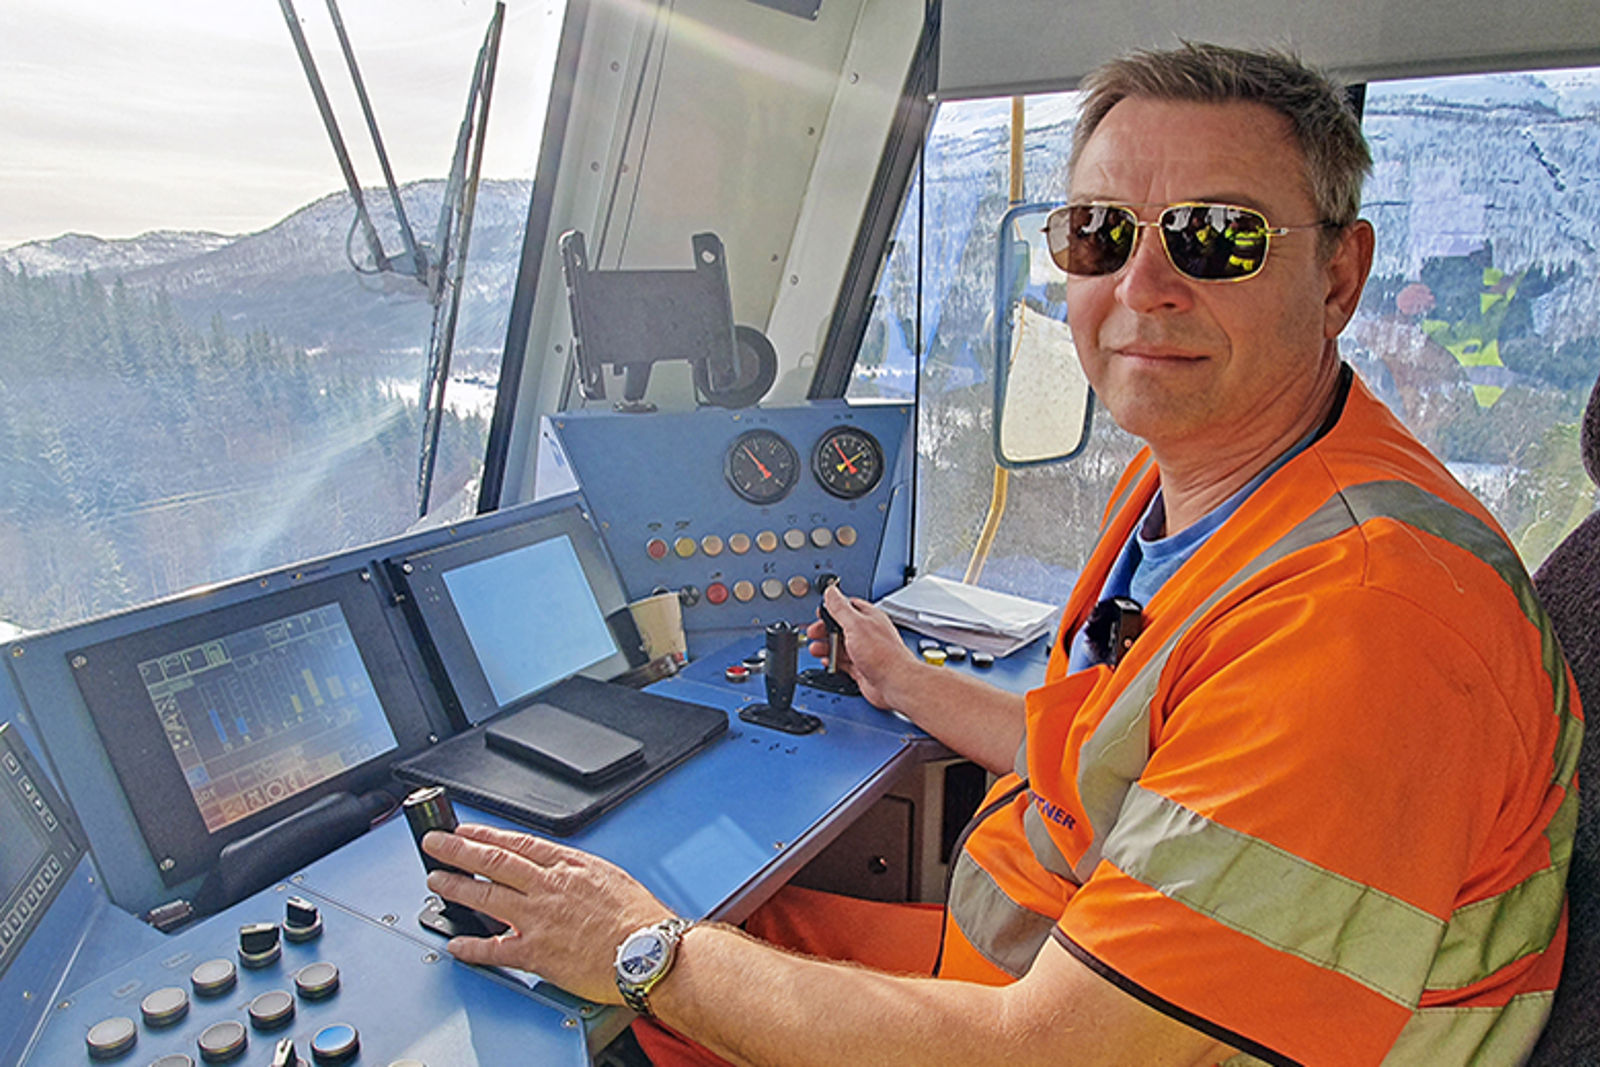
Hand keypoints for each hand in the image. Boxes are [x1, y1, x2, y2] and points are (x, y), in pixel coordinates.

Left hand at [422, 823, 674, 1003]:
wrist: (648, 952)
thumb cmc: (639, 919)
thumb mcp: (609, 877)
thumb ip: (576, 872)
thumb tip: (559, 868)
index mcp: (568, 866)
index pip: (517, 844)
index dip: (486, 835)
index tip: (465, 830)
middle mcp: (549, 888)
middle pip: (493, 862)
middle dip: (458, 849)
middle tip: (434, 843)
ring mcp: (539, 919)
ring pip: (486, 896)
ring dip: (456, 887)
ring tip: (435, 880)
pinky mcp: (536, 953)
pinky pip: (495, 949)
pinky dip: (472, 947)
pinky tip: (456, 944)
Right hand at [804, 584, 919, 708]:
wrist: (894, 683)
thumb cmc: (883, 654)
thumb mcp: (855, 625)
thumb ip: (841, 608)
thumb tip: (831, 592)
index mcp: (869, 618)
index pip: (848, 606)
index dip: (832, 608)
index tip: (819, 612)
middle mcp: (867, 634)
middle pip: (841, 627)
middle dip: (825, 630)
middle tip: (814, 633)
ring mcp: (865, 652)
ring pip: (840, 646)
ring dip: (826, 647)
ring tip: (816, 649)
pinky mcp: (861, 668)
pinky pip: (843, 662)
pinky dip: (833, 662)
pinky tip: (827, 661)